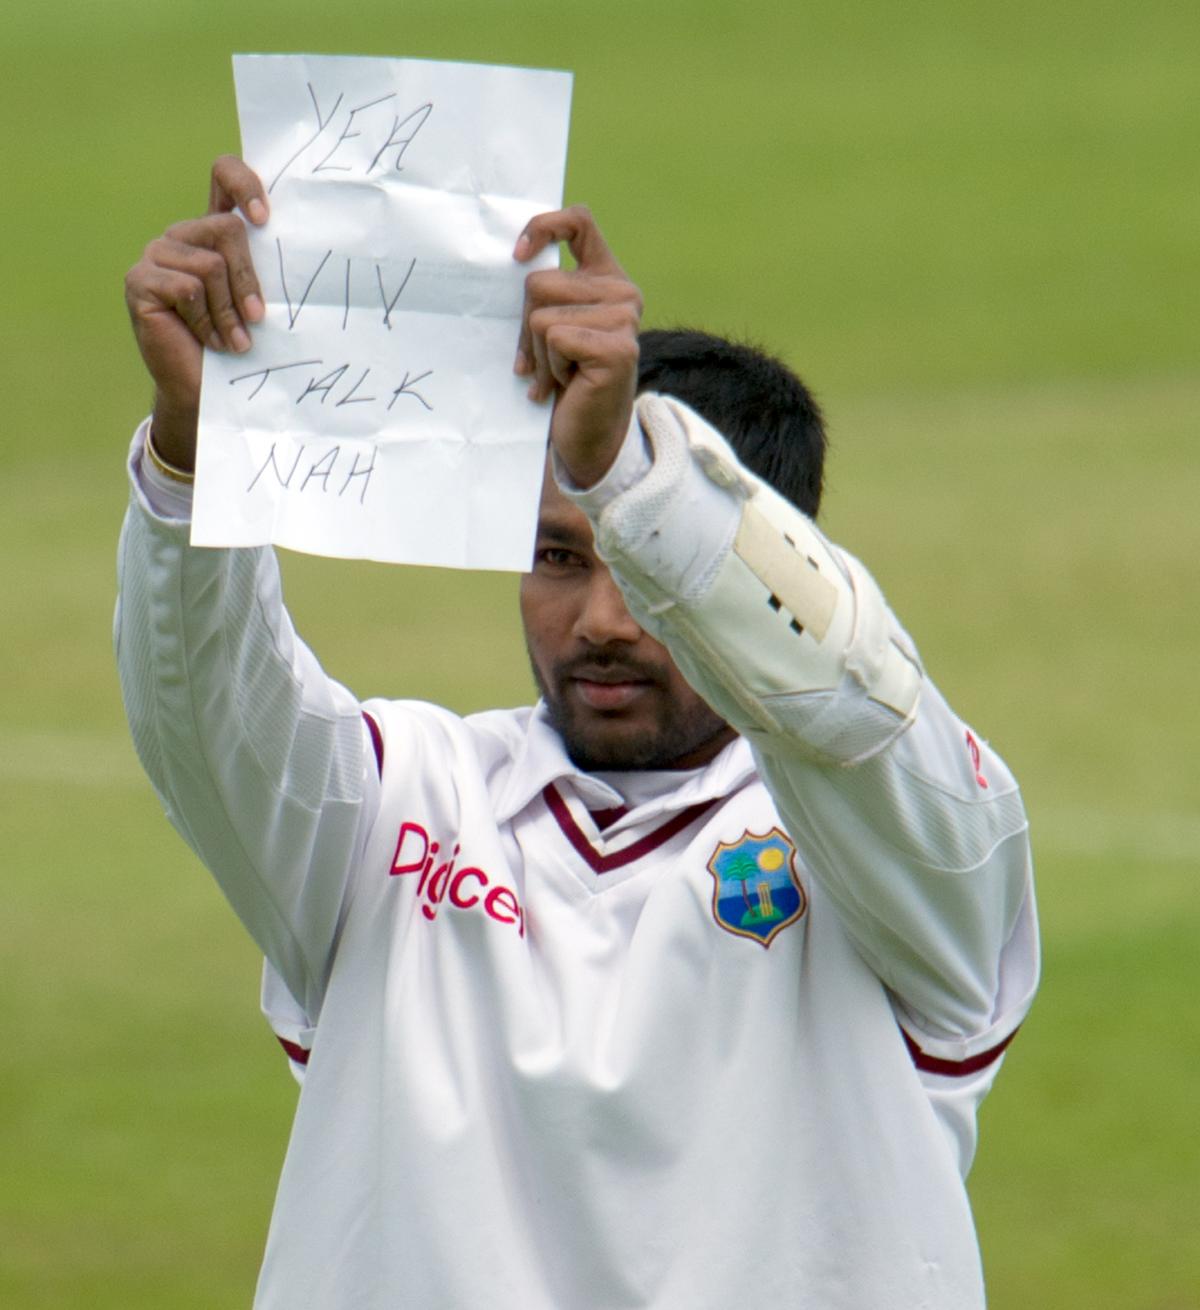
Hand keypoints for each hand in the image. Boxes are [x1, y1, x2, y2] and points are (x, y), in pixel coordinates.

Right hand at [123, 156, 268, 469]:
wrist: (205, 390)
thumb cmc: (240, 344)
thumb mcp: (260, 301)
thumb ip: (268, 269)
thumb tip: (315, 252)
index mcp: (213, 231)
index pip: (223, 174)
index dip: (244, 183)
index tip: (265, 218)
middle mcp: (183, 235)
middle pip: (227, 228)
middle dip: (249, 280)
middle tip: (258, 319)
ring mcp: (157, 255)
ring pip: (210, 263)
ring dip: (229, 311)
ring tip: (235, 341)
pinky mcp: (139, 280)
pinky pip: (188, 289)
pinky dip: (207, 321)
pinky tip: (211, 342)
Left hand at [513, 206, 641, 488]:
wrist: (588, 436)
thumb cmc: (566, 381)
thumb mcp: (552, 327)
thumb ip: (546, 293)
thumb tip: (515, 260)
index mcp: (607, 278)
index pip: (578, 222)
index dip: (543, 228)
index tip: (517, 256)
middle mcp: (623, 292)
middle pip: (539, 281)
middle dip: (526, 327)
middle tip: (544, 361)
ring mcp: (625, 318)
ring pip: (541, 314)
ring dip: (537, 353)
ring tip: (557, 375)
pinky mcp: (617, 347)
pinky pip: (554, 338)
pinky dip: (549, 367)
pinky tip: (566, 384)